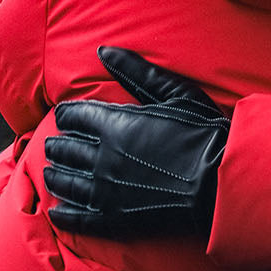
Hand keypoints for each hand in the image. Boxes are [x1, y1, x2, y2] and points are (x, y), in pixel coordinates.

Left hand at [43, 46, 230, 237]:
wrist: (220, 182)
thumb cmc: (203, 133)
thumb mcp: (175, 93)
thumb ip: (137, 71)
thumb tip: (103, 50)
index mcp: (115, 124)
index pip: (75, 117)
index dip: (67, 116)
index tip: (63, 117)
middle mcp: (103, 157)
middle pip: (67, 150)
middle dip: (58, 145)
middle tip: (53, 145)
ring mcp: (106, 191)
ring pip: (66, 182)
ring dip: (54, 175)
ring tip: (50, 173)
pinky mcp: (114, 219)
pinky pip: (78, 219)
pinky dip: (63, 214)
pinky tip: (55, 211)